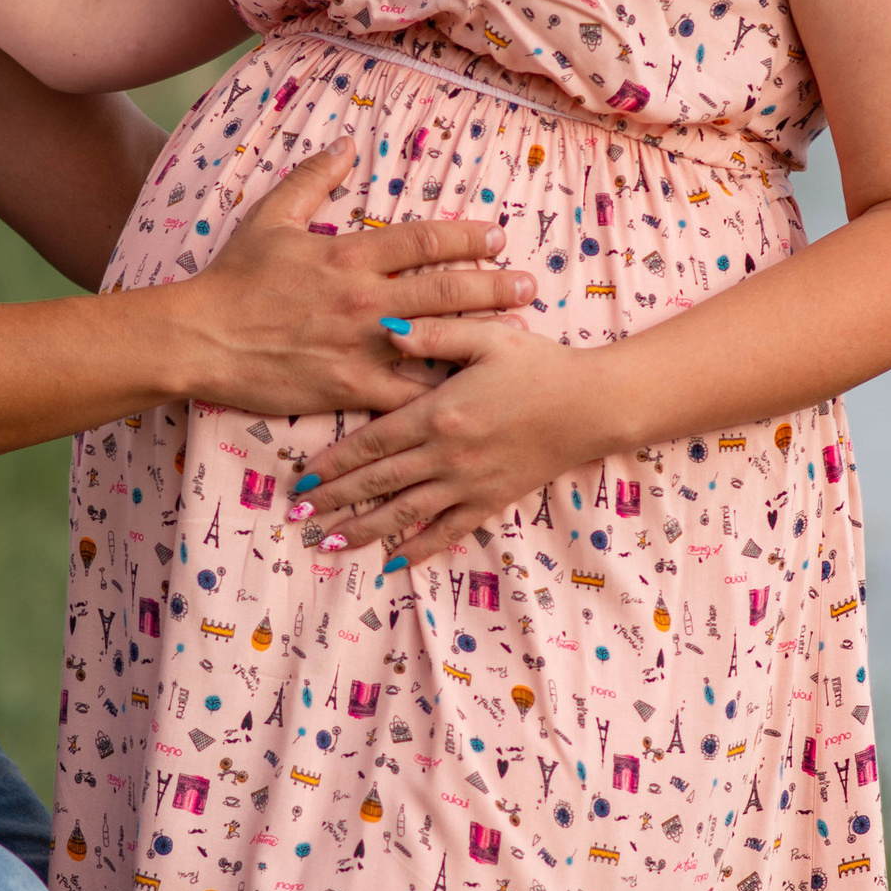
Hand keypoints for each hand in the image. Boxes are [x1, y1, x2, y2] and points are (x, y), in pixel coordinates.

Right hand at [166, 148, 530, 419]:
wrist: (200, 339)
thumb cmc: (233, 279)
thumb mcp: (269, 218)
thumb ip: (312, 180)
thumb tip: (345, 145)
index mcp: (349, 255)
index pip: (424, 239)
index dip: (467, 235)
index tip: (498, 235)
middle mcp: (364, 299)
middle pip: (447, 288)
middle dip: (495, 285)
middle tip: (529, 284)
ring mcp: (361, 346)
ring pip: (438, 339)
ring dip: (483, 335)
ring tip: (520, 333)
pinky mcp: (350, 387)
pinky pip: (407, 391)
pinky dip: (440, 389)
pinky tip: (469, 389)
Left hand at [285, 311, 610, 566]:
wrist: (592, 405)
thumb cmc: (539, 364)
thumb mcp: (487, 338)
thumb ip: (434, 334)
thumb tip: (387, 330)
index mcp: (438, 413)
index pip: (371, 443)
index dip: (332, 463)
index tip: (301, 478)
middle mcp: (447, 455)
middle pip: (378, 482)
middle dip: (334, 501)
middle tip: (298, 516)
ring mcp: (469, 482)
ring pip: (405, 513)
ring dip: (364, 530)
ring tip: (329, 542)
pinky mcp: (492, 500)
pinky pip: (449, 530)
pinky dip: (419, 548)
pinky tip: (394, 560)